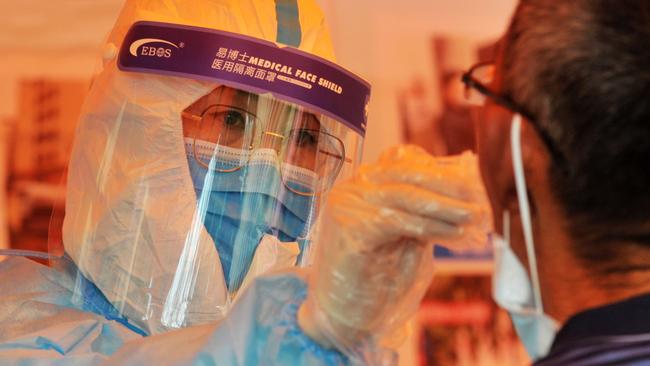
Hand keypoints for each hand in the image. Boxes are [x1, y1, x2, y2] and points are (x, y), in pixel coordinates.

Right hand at [298, 145, 489, 359]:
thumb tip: (468, 191)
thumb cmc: (378, 278)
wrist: (344, 317)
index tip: (476, 181)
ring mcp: (346, 205)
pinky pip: (397, 220)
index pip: (405, 161)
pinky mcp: (348, 228)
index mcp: (364, 184)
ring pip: (404, 196)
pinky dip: (431, 227)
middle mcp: (352, 188)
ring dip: (446, 208)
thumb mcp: (408, 235)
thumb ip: (425, 211)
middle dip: (449, 187)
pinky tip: (455, 234)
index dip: (442, 169)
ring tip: (475, 218)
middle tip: (482, 200)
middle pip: (406, 175)